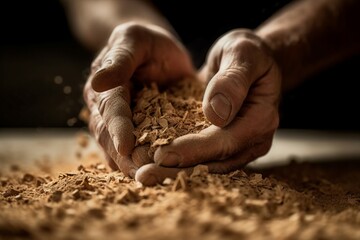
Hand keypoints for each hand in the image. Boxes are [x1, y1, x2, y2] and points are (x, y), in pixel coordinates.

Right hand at [83, 22, 194, 176]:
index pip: (110, 110)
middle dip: (124, 155)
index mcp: (104, 87)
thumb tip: (96, 82)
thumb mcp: (135, 40)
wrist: (160, 53)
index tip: (126, 146)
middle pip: (110, 136)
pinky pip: (134, 152)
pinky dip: (141, 163)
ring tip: (148, 179)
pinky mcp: (134, 133)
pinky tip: (155, 174)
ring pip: (119, 149)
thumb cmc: (148, 44)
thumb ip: (119, 59)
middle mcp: (106, 109)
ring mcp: (118, 124)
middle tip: (141, 173)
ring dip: (131, 165)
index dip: (117, 128)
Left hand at [136, 29, 280, 184]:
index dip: (194, 151)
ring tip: (143, 175)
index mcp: (260, 119)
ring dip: (173, 172)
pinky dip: (177, 162)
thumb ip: (232, 80)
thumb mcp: (242, 53)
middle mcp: (252, 140)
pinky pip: (201, 158)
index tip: (161, 156)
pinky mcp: (224, 145)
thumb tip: (216, 115)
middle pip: (213, 162)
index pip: (224, 142)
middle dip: (177, 170)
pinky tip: (151, 162)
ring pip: (205, 166)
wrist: (251, 62)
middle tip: (144, 177)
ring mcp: (238, 146)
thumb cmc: (247, 53)